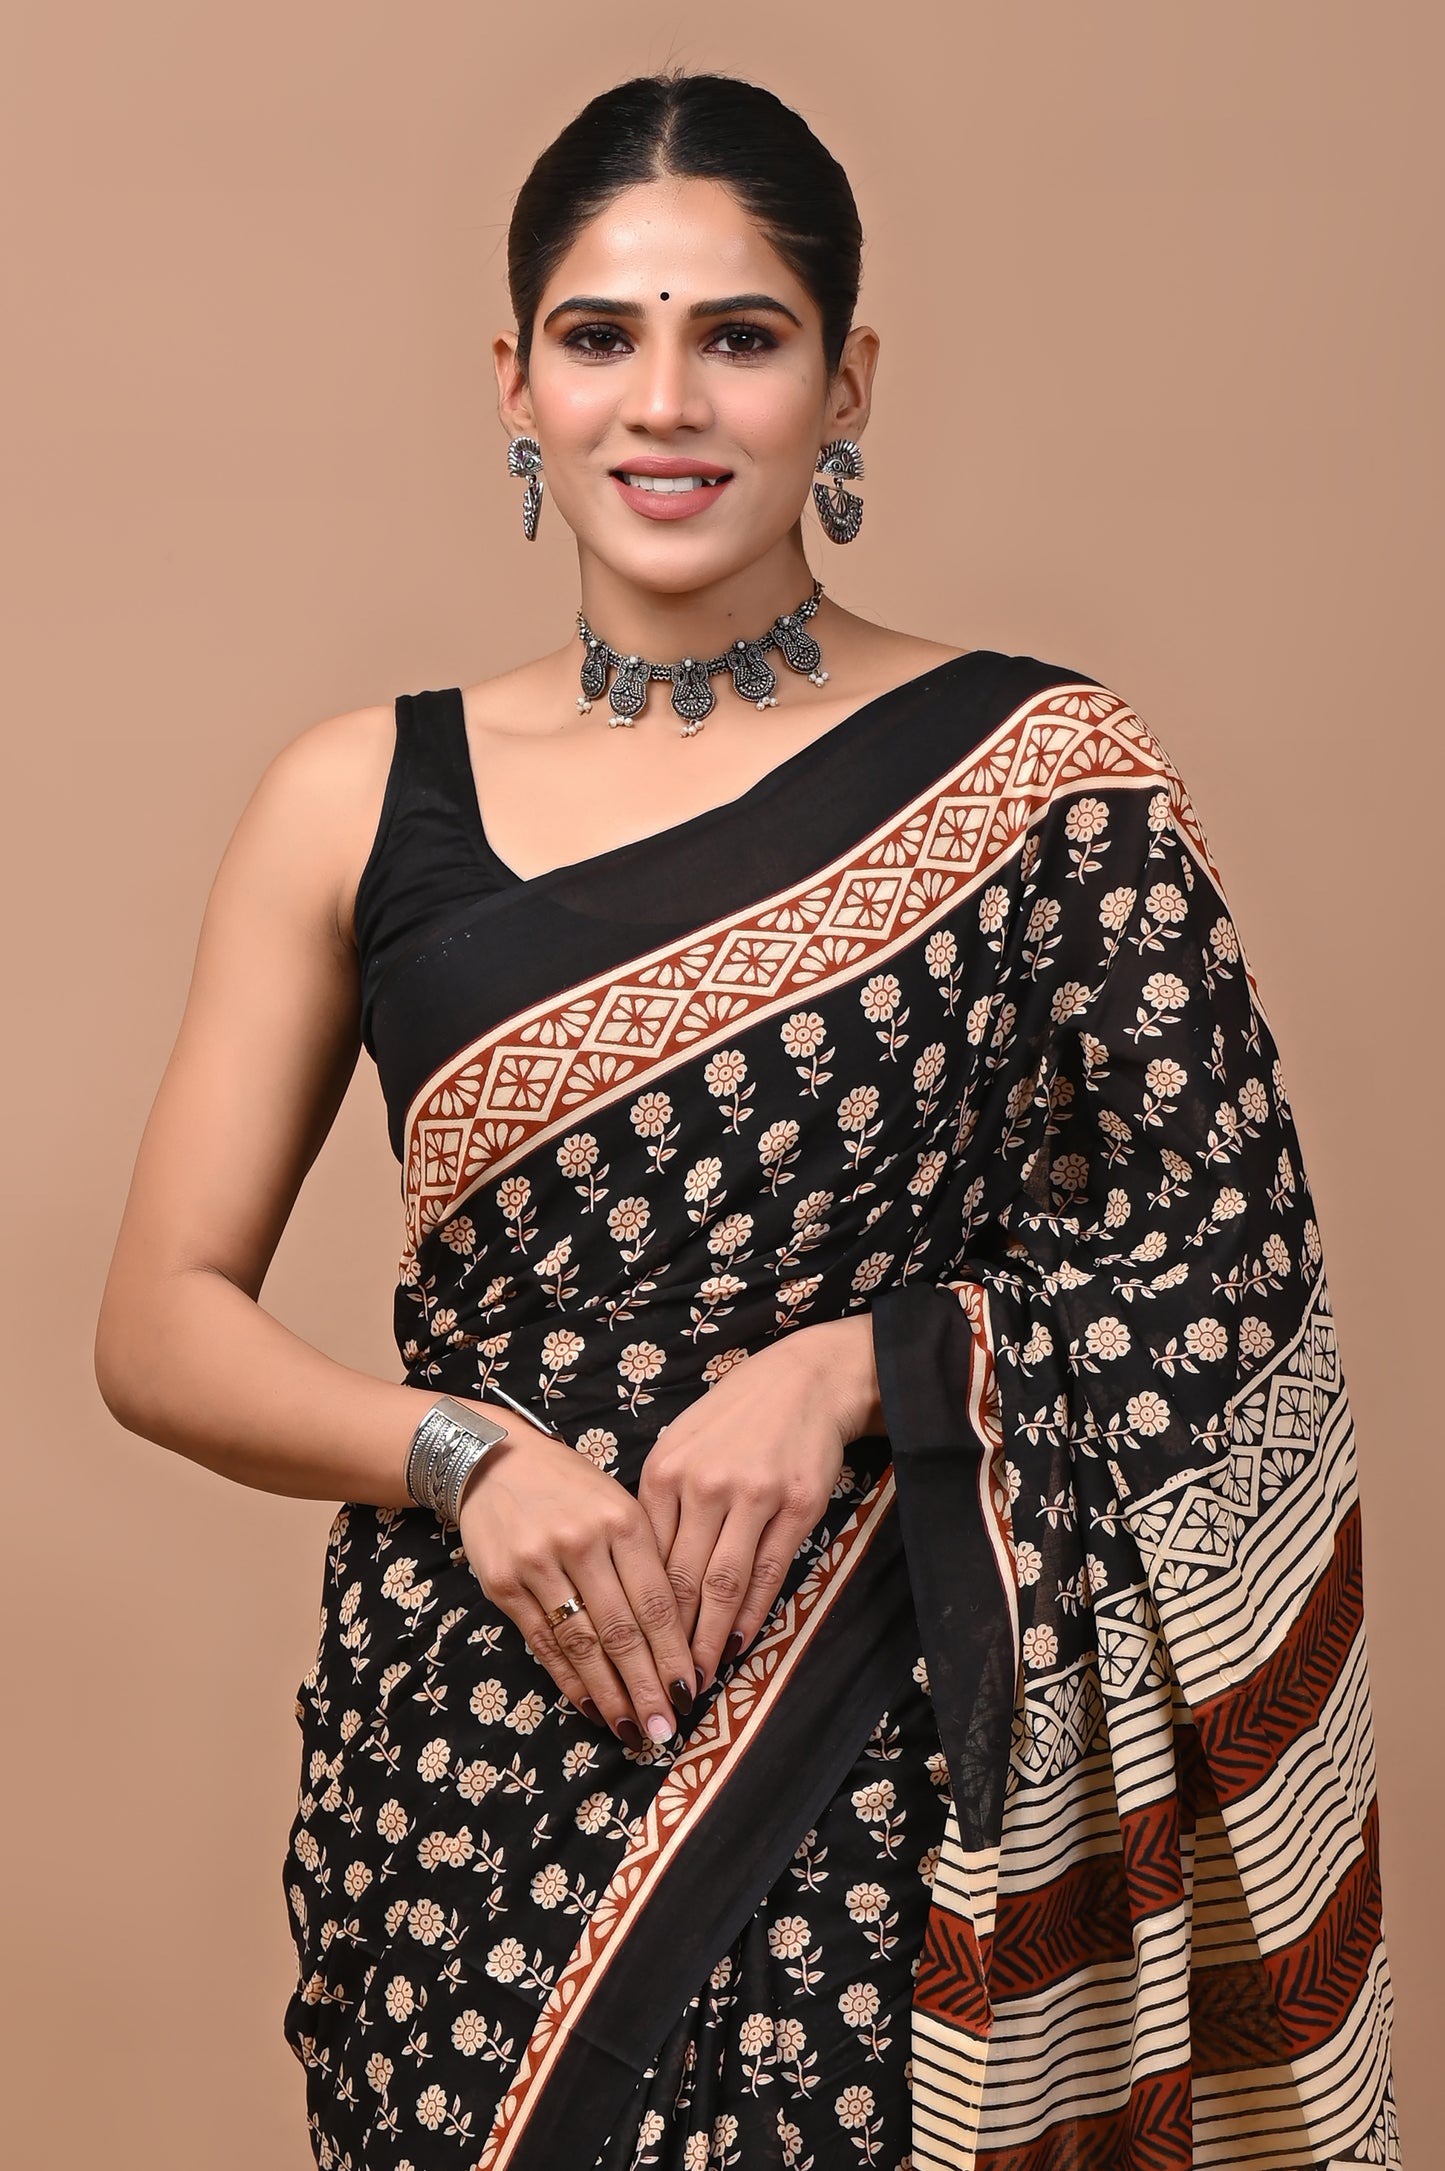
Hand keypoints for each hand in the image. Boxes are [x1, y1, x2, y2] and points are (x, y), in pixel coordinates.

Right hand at [456, 1415, 696, 1747]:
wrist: (495, 1461)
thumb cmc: (573, 1488)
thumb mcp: (619, 1506)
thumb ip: (645, 1562)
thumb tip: (678, 1637)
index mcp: (623, 1520)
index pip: (657, 1601)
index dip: (674, 1653)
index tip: (690, 1692)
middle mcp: (582, 1542)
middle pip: (622, 1630)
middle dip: (646, 1686)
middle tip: (665, 1729)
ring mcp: (539, 1564)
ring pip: (582, 1644)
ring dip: (609, 1694)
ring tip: (632, 1728)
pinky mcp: (504, 1584)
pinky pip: (544, 1643)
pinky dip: (568, 1679)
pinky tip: (590, 1705)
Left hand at [637, 1315, 881, 1685]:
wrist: (803, 1380)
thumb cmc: (734, 1417)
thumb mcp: (681, 1445)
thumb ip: (659, 1503)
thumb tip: (639, 1571)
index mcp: (663, 1472)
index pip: (643, 1559)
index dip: (635, 1614)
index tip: (628, 1653)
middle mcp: (702, 1485)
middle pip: (678, 1580)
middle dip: (666, 1642)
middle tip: (658, 1685)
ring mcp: (751, 1496)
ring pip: (721, 1584)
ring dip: (707, 1640)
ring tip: (696, 1680)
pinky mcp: (795, 1507)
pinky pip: (768, 1572)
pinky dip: (750, 1613)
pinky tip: (737, 1642)